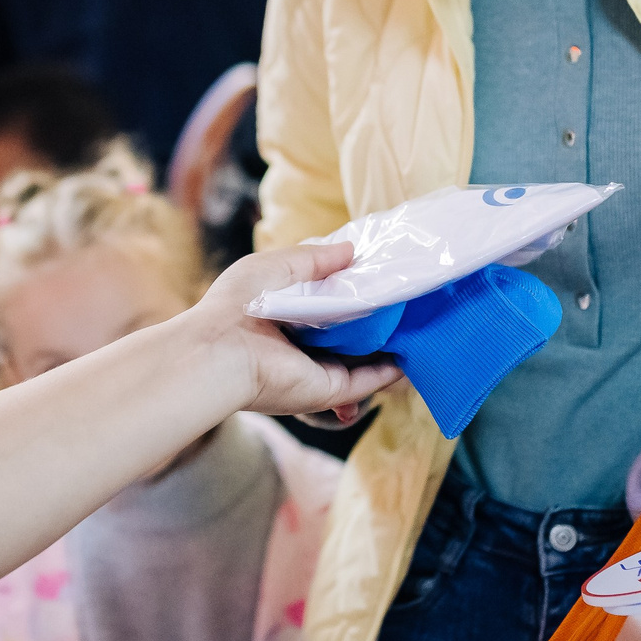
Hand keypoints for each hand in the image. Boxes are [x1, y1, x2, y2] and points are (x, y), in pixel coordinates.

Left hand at [179, 242, 401, 423]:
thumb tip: (351, 250)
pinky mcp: (328, 390)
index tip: (382, 277)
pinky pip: (367, 382)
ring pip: (362, 360)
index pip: (327, 305)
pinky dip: (390, 372)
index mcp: (287, 314)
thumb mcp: (276, 266)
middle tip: (408, 302)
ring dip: (389, 346)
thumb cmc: (238, 303)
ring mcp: (317, 369)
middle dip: (376, 321)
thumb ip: (314, 258)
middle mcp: (303, 345)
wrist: (220, 352)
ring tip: (420, 324)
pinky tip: (411, 355)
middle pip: (348, 334)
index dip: (352, 292)